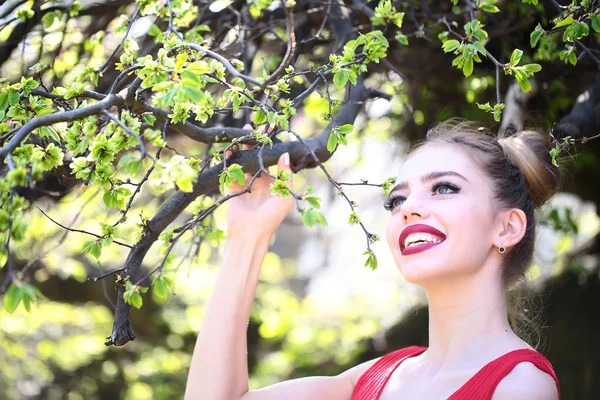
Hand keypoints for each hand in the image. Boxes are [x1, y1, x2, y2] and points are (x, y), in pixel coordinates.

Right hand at [224, 125, 294, 240]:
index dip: (279, 148)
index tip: (281, 134)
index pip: (278, 161)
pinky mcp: (233, 186)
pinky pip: (232, 169)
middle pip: (261, 157)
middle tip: (258, 127)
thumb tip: (286, 154)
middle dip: (259, 143)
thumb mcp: (285, 196)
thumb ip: (286, 175)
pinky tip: (230, 149)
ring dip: (244, 147)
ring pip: (246, 160)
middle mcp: (262, 181)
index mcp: (276, 183)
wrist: (250, 232)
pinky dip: (230, 159)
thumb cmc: (272, 217)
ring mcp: (247, 183)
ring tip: (244, 132)